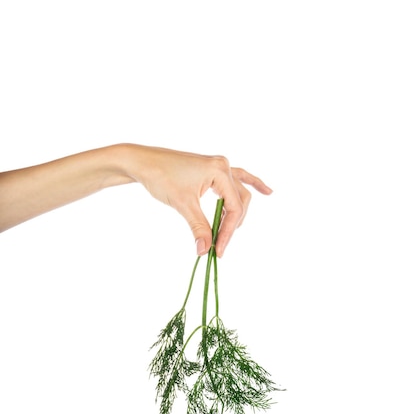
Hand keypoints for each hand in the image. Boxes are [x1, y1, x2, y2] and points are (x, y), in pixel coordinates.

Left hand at [121, 144, 272, 256]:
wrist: (143, 162)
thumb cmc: (161, 177)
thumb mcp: (183, 204)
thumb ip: (198, 227)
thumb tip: (205, 251)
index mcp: (220, 170)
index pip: (233, 207)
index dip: (228, 232)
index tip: (218, 250)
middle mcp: (224, 166)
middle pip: (239, 201)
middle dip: (231, 226)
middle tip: (220, 246)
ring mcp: (218, 167)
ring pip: (238, 193)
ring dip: (238, 214)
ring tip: (236, 232)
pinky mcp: (211, 171)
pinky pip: (237, 180)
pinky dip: (250, 185)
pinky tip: (266, 192)